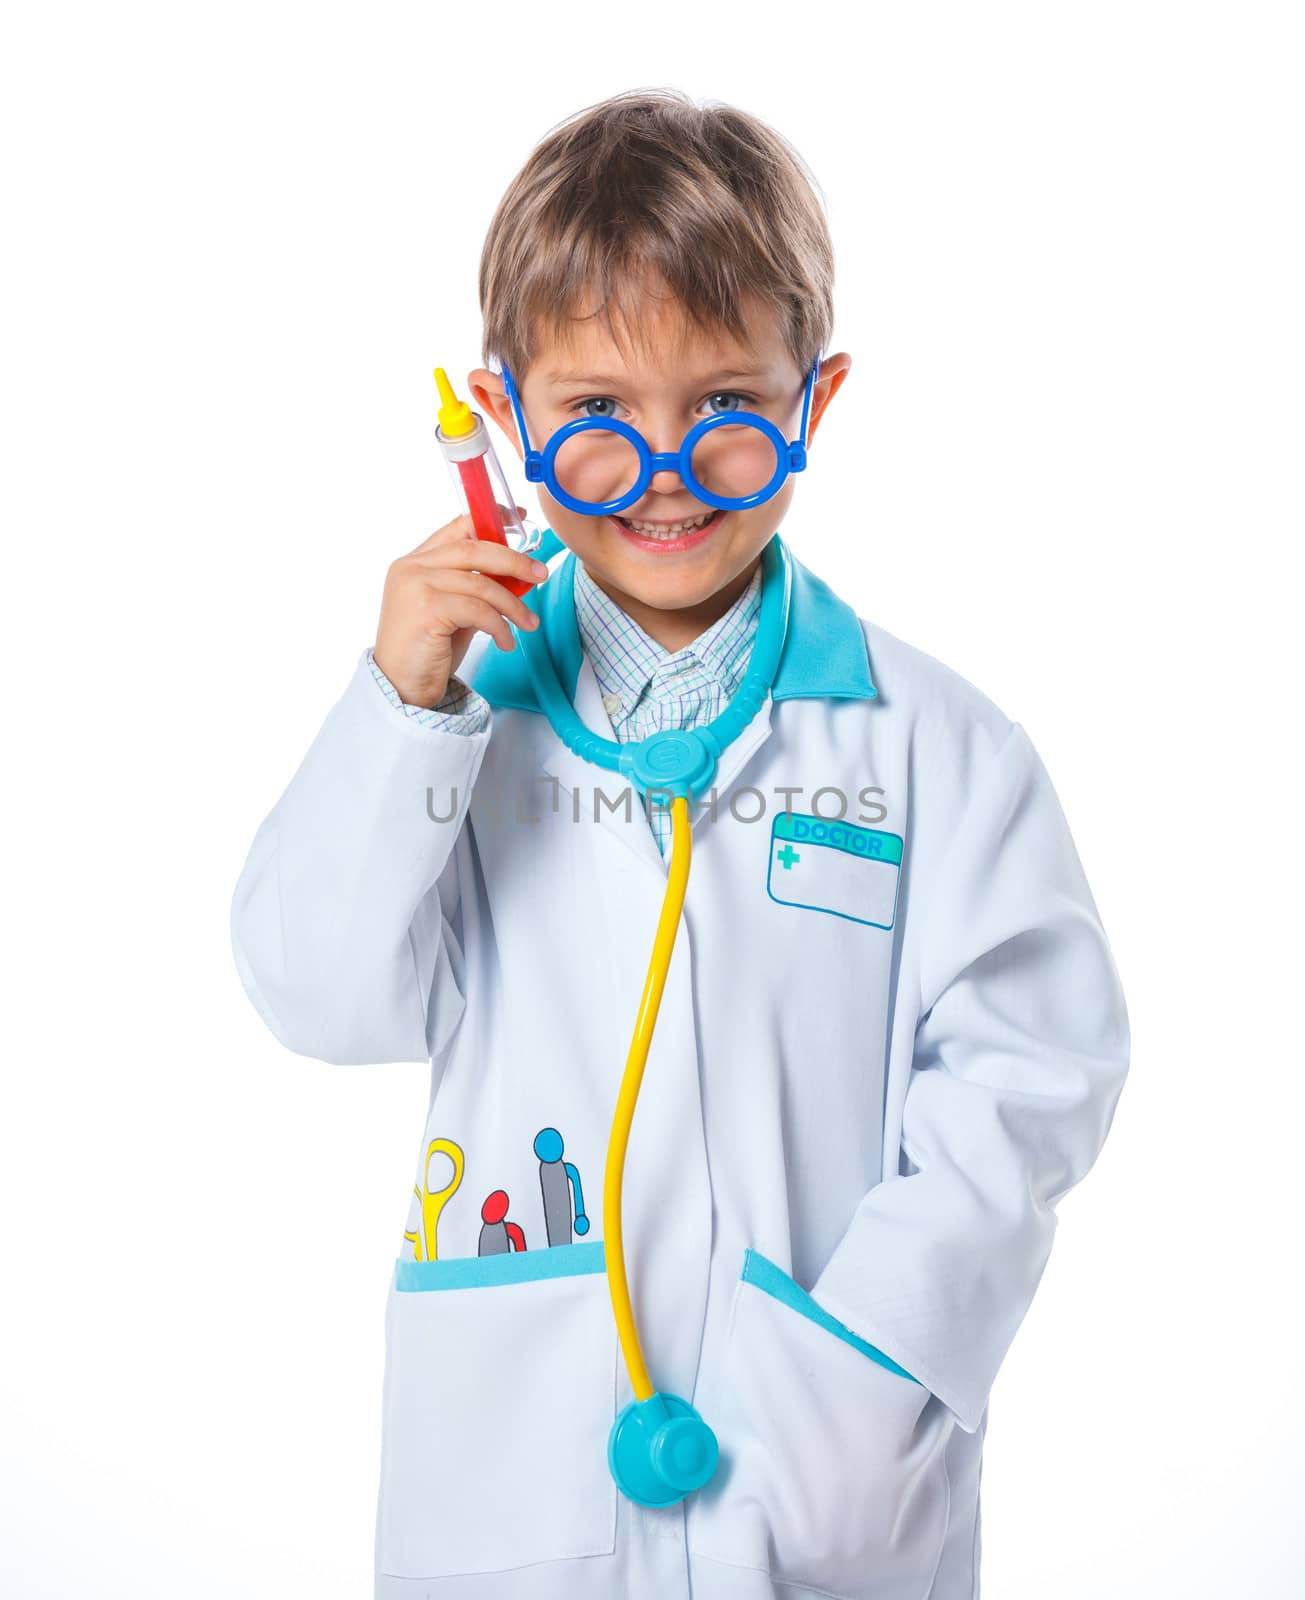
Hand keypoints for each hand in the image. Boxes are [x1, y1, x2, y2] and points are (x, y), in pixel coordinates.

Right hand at [373, 510, 546, 707]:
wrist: (402, 689)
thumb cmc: (428, 651)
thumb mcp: (453, 610)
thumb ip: (474, 586)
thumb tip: (518, 573)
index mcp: (415, 561)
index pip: (456, 527)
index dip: (491, 519)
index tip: (519, 518)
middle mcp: (411, 568)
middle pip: (473, 548)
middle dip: (513, 560)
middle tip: (540, 573)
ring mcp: (415, 587)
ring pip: (480, 583)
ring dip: (513, 604)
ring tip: (528, 623)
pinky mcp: (427, 610)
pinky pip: (478, 610)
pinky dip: (499, 626)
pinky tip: (505, 642)